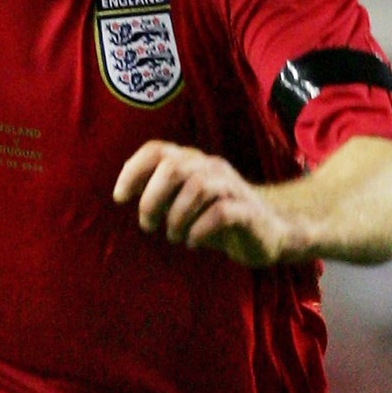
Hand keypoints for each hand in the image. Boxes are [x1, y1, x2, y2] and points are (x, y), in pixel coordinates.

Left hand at [114, 143, 307, 267]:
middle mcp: (212, 168)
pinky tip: (193, 242)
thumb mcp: (186, 203)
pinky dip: (199, 231)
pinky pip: (220, 213)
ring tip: (174, 236)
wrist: (272, 231)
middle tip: (148, 225)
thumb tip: (122, 194)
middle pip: (174, 168)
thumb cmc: (220, 219)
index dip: (133, 170)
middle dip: (152, 199)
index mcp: (194, 163)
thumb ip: (160, 194)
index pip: (158, 150)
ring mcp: (232, 188)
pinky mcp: (248, 212)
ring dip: (176, 218)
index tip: (120, 197)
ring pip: (197, 188)